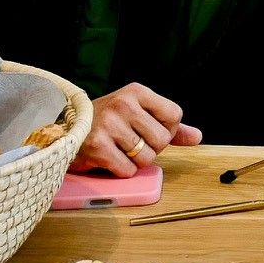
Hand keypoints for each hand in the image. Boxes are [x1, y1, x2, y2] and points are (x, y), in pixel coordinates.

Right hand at [71, 83, 202, 175]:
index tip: (149, 129)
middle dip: (151, 147)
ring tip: (119, 149)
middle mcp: (123, 104)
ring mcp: (109, 125)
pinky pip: (128, 170)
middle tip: (130, 141)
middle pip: (163, 140)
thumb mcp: (139, 114)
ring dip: (136, 161)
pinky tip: (109, 158)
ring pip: (147, 158)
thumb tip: (197, 137)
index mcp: (137, 92)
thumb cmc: (108, 121)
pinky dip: (121, 170)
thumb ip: (170, 126)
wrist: (65, 129)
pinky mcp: (97, 147)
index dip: (167, 129)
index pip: (175, 116)